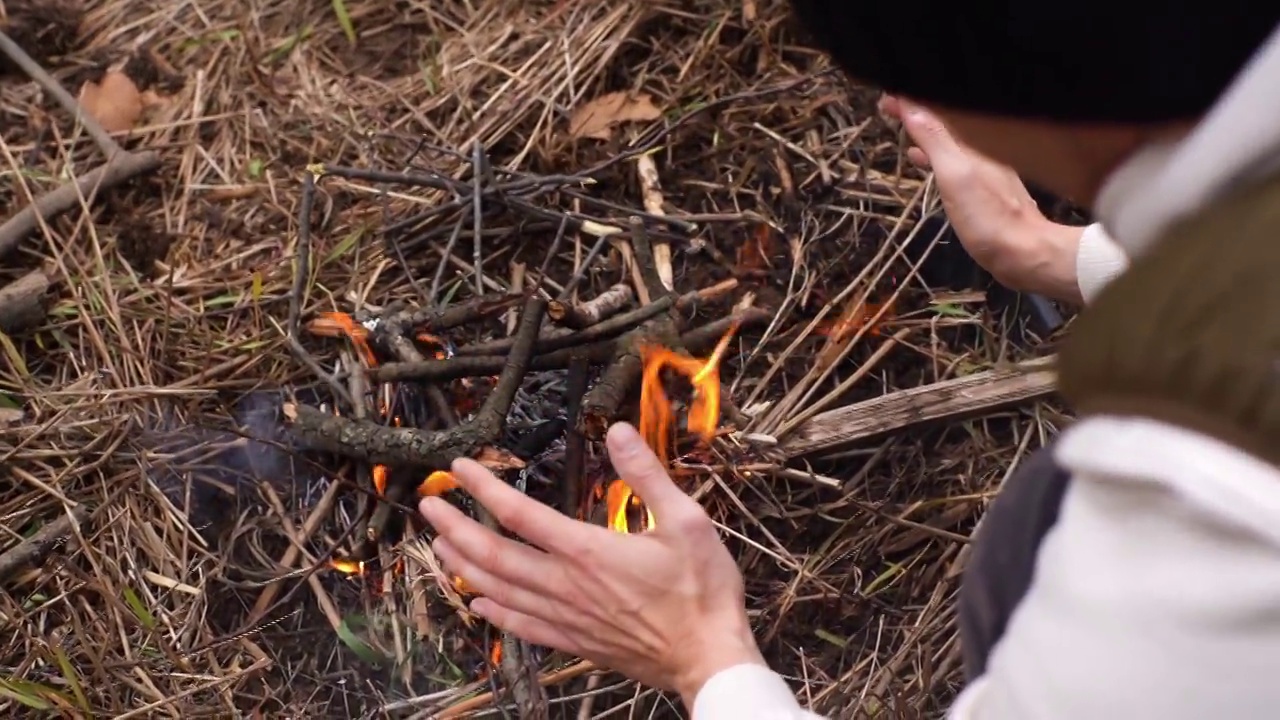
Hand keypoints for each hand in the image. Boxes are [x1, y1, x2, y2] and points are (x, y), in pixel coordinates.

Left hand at [420, 422, 763, 706]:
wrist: (709, 657)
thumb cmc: (703, 590)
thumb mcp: (686, 520)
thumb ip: (647, 475)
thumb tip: (618, 431)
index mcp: (588, 551)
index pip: (520, 514)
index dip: (483, 488)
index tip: (459, 467)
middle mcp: (567, 585)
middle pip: (494, 555)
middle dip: (455, 528)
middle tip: (428, 507)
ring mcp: (568, 617)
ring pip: (500, 591)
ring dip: (464, 567)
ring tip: (439, 547)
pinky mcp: (576, 642)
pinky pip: (523, 627)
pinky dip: (495, 613)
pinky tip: (480, 604)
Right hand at [881, 95, 1085, 302]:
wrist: (1025, 253)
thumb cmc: (987, 218)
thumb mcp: (955, 176)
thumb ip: (934, 140)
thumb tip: (912, 105)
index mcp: (973, 142)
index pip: (938, 110)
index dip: (912, 100)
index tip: (886, 96)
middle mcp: (981, 148)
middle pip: (946, 120)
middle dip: (918, 110)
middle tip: (887, 107)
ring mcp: (984, 167)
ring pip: (949, 139)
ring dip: (924, 130)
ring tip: (901, 126)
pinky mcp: (983, 186)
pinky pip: (953, 157)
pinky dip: (934, 152)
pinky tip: (922, 159)